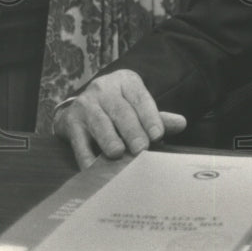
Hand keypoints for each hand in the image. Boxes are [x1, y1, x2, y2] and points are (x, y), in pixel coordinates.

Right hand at [52, 69, 186, 169]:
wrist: (80, 106)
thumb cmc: (118, 108)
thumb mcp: (137, 106)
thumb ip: (157, 117)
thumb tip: (181, 124)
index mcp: (125, 82)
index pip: (140, 98)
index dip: (150, 117)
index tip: (158, 135)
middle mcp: (103, 89)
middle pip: (120, 111)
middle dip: (132, 131)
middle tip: (141, 148)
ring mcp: (85, 105)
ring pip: (99, 123)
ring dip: (109, 140)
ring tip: (118, 154)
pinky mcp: (70, 122)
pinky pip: (79, 141)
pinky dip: (86, 156)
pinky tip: (93, 168)